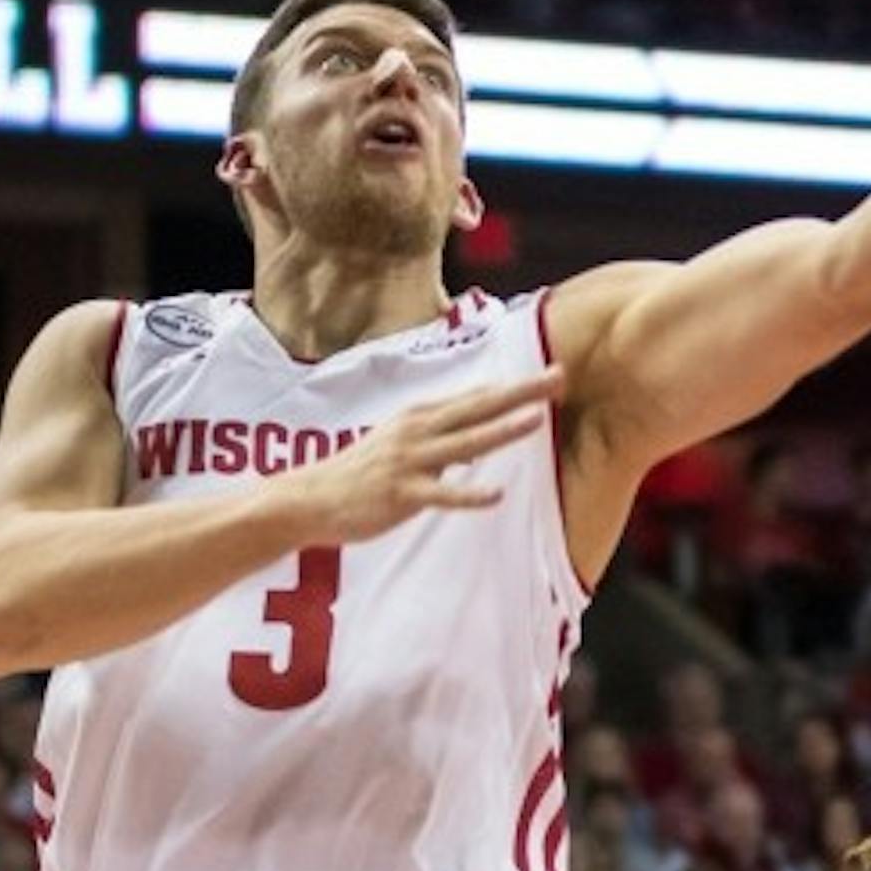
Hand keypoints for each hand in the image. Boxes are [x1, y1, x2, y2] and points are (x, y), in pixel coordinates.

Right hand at [291, 367, 561, 545]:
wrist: (311, 497)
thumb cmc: (362, 471)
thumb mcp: (401, 437)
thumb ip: (440, 428)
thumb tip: (478, 415)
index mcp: (421, 415)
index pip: (477, 396)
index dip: (516, 387)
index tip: (553, 373)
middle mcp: (419, 430)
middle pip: (479, 407)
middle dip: (521, 393)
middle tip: (559, 376)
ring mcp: (411, 461)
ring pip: (466, 443)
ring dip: (502, 430)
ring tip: (537, 419)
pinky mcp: (402, 494)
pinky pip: (442, 495)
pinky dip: (469, 494)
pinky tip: (496, 495)